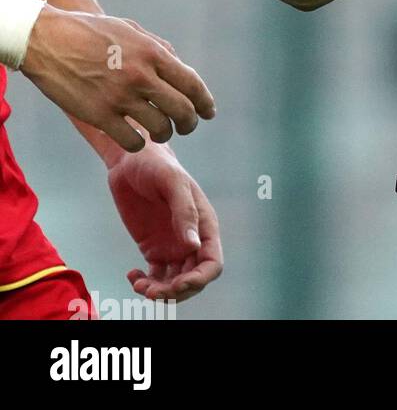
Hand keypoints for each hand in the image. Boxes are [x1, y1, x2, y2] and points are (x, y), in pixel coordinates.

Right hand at [20, 7, 214, 152]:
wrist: (48, 39)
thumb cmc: (90, 31)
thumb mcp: (131, 29)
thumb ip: (157, 47)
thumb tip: (178, 63)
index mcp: (153, 53)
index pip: (191, 83)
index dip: (205, 102)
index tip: (209, 111)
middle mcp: (141, 76)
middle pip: (182, 110)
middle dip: (190, 122)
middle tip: (187, 126)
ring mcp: (120, 98)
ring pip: (160, 128)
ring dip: (165, 134)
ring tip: (160, 132)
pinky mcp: (99, 115)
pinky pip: (131, 140)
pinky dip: (139, 143)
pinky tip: (136, 138)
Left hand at [107, 143, 222, 302]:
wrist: (131, 159)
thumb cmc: (156, 164)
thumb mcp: (171, 182)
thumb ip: (184, 212)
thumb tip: (193, 246)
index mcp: (204, 224)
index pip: (212, 264)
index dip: (198, 280)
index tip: (176, 285)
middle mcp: (191, 239)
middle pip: (193, 279)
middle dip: (176, 292)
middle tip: (150, 291)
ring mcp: (172, 245)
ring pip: (173, 283)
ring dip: (159, 292)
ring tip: (138, 285)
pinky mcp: (153, 248)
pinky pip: (154, 277)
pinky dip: (144, 284)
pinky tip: (131, 275)